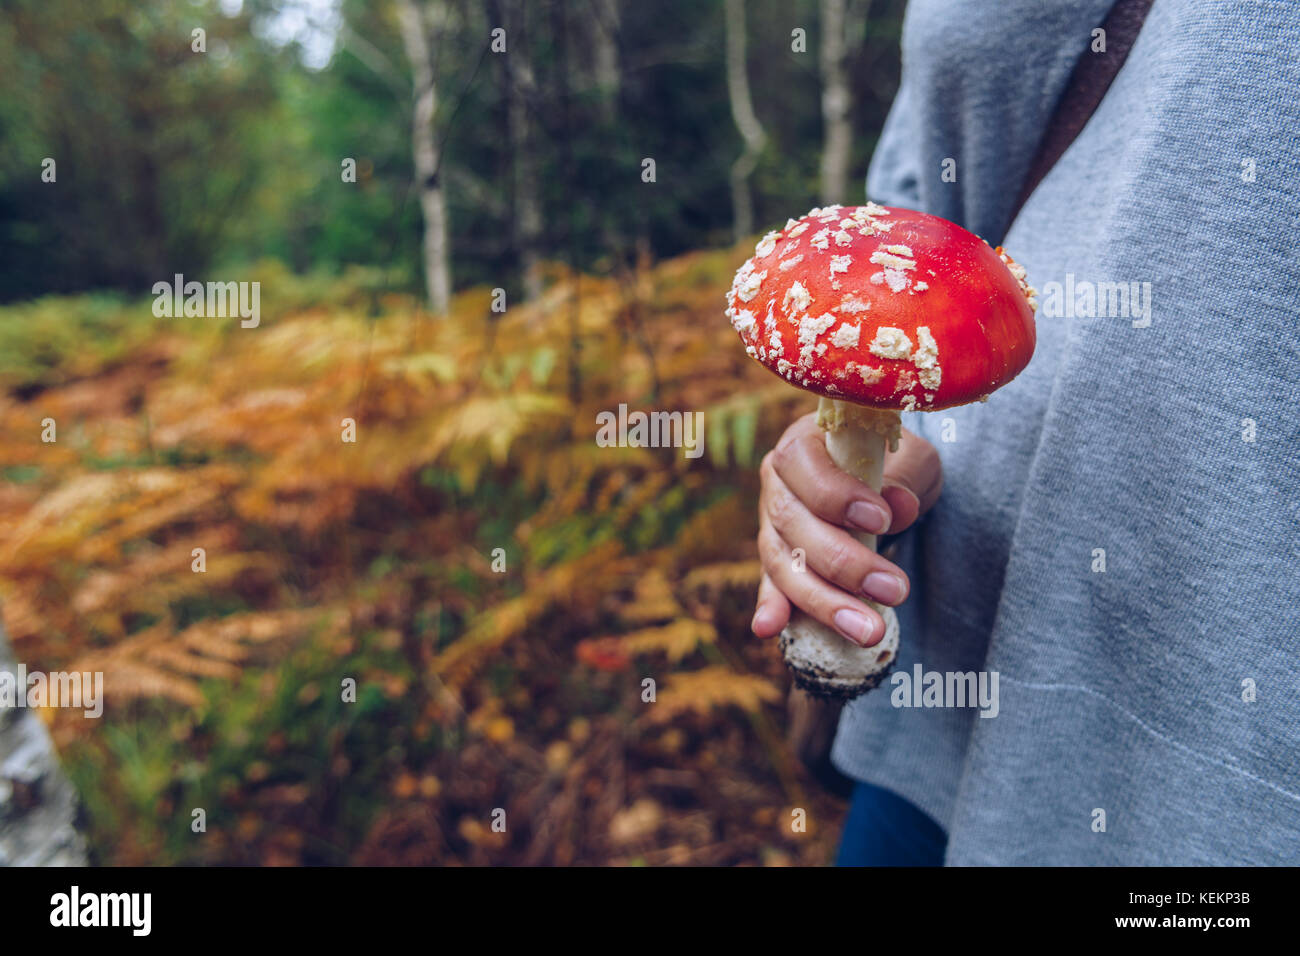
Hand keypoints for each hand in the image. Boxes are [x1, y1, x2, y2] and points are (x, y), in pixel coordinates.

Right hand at [752, 412, 942, 646]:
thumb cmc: (896, 463)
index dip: (836, 496)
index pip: (804, 465)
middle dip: (843, 563)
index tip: (881, 521)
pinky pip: (770, 586)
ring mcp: (771, 525)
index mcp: (803, 444)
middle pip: (792, 524)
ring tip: (867, 630)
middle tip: (893, 590)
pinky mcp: (776, 562)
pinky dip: (771, 607)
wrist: (886, 482)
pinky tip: (769, 628)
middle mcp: (777, 483)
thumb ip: (906, 478)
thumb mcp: (912, 459)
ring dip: (823, 600)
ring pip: (782, 563)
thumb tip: (901, 506)